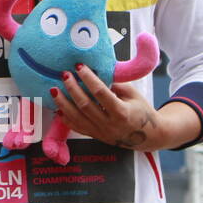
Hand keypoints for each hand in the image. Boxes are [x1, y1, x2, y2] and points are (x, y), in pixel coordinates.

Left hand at [51, 65, 198, 151]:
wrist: (148, 136)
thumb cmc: (141, 111)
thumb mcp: (133, 94)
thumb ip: (115, 84)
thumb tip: (96, 72)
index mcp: (122, 112)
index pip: (101, 93)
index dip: (88, 78)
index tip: (79, 66)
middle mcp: (109, 124)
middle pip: (85, 105)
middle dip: (72, 88)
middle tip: (64, 74)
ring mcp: (101, 132)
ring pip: (76, 118)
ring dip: (63, 103)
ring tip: (54, 89)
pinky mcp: (95, 136)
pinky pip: (76, 127)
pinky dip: (65, 118)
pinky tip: (57, 107)